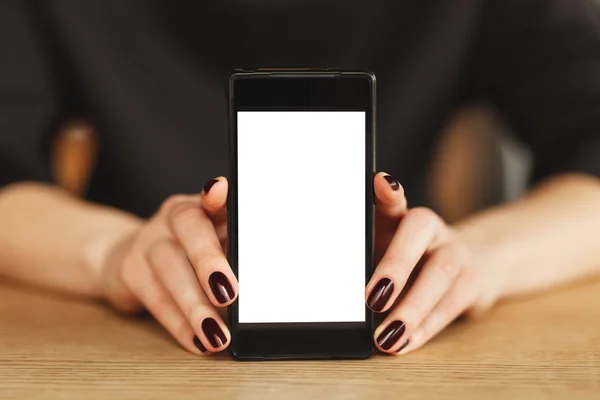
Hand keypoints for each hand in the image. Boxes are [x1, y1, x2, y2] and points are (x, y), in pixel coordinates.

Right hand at [99, 177, 234, 355]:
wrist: (129, 255)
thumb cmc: (190, 251)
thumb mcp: (216, 241)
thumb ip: (237, 247)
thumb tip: (266, 272)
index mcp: (201, 205)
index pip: (211, 195)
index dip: (215, 196)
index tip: (219, 191)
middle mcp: (172, 217)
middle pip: (188, 229)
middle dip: (208, 260)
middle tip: (230, 292)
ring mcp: (148, 241)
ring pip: (169, 269)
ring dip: (195, 306)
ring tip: (217, 333)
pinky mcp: (130, 271)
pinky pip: (155, 299)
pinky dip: (178, 324)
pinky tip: (197, 341)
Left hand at [367, 172, 499, 353]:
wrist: (470, 263)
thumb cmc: (410, 259)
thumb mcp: (384, 250)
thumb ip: (364, 253)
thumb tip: (331, 281)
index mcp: (402, 215)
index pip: (394, 200)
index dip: (389, 194)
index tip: (382, 185)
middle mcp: (431, 228)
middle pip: (418, 234)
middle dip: (395, 266)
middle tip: (372, 298)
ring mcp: (456, 252)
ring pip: (440, 274)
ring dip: (411, 310)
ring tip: (387, 338)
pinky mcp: (473, 282)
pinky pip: (452, 304)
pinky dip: (426, 328)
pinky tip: (406, 344)